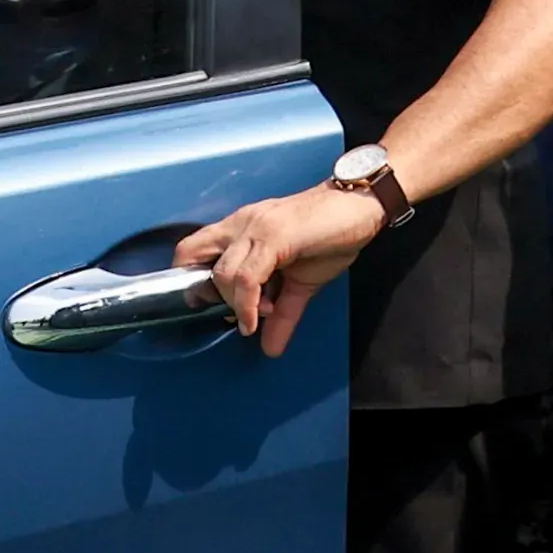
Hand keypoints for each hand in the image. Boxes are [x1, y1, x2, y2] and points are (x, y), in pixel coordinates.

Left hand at [175, 182, 378, 354]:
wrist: (362, 205)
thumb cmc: (332, 233)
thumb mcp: (301, 282)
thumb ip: (282, 314)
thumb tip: (271, 347)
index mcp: (242, 228)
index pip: (194, 250)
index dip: (195, 281)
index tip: (216, 308)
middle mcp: (242, 224)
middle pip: (190, 252)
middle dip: (199, 288)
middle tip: (222, 310)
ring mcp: (255, 227)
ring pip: (221, 273)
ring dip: (234, 305)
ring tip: (258, 316)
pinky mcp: (274, 235)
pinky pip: (247, 278)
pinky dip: (248, 305)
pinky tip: (260, 317)